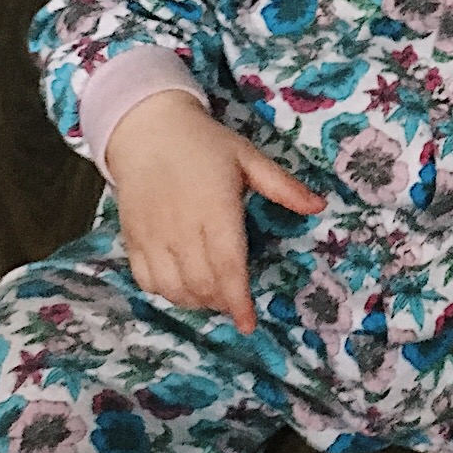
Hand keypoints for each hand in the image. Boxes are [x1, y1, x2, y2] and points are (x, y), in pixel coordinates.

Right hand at [104, 90, 324, 333]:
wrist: (147, 129)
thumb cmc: (205, 144)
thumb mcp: (248, 157)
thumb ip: (283, 186)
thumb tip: (320, 207)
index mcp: (215, 208)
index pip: (228, 266)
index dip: (238, 300)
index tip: (248, 324)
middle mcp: (182, 227)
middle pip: (203, 284)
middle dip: (222, 302)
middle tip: (234, 298)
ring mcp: (153, 235)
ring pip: (175, 289)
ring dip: (196, 302)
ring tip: (211, 294)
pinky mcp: (132, 238)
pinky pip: (147, 281)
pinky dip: (166, 293)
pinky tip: (181, 285)